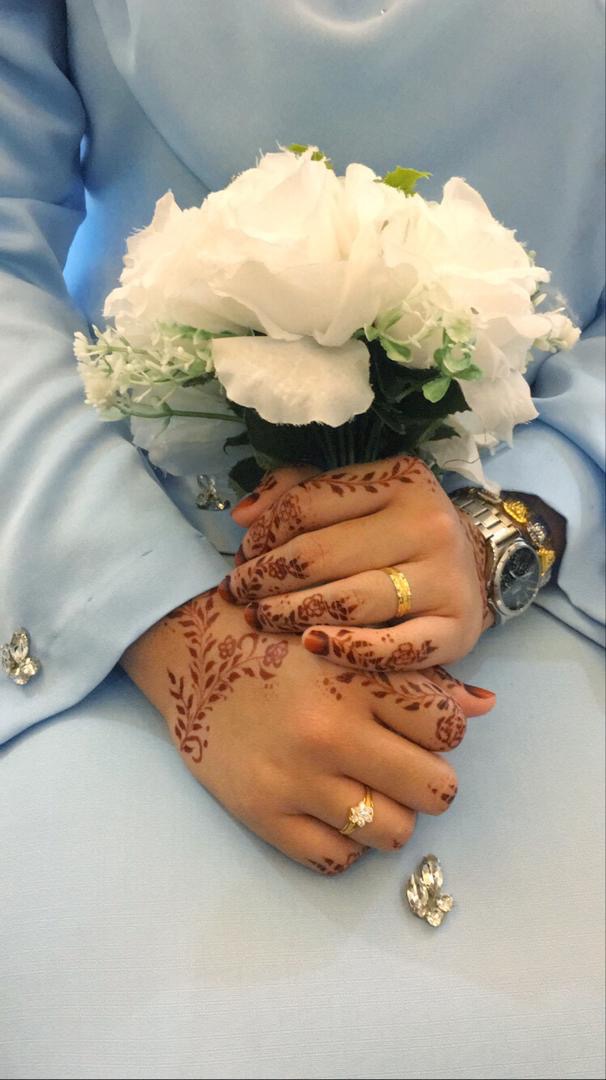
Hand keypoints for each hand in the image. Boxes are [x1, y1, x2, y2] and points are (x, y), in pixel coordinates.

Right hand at [120, 587, 494, 873]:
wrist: (187, 651)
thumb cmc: (274, 640)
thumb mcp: (345, 640)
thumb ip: (415, 673)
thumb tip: (484, 707)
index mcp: (356, 680)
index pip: (448, 729)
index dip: (443, 731)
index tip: (417, 727)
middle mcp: (330, 733)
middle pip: (436, 791)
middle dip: (427, 781)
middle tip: (399, 766)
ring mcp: (295, 780)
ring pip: (393, 832)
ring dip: (390, 815)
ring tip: (365, 789)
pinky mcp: (262, 815)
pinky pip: (336, 859)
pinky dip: (344, 841)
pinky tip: (330, 810)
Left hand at [223, 456, 492, 671]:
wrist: (472, 565)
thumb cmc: (395, 529)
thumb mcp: (356, 496)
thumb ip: (296, 491)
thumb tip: (241, 516)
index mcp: (400, 480)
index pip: (308, 504)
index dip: (264, 533)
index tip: (243, 554)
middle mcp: (428, 523)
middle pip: (322, 554)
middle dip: (266, 577)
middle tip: (238, 592)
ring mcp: (446, 577)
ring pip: (350, 600)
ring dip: (291, 613)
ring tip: (260, 618)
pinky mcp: (457, 628)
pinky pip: (395, 648)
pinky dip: (350, 650)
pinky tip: (313, 645)